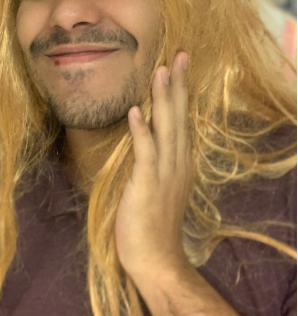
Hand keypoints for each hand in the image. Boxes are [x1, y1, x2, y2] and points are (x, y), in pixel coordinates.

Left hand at [116, 52, 191, 280]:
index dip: (179, 93)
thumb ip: (154, 163)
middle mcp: (176, 163)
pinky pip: (145, 153)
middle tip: (178, 55)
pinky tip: (136, 111)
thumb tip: (146, 140)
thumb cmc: (152, 226)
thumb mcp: (157, 188)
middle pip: (178, 117)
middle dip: (176, 85)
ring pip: (165, 129)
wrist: (157, 261)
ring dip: (162, 99)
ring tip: (161, 70)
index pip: (180, 121)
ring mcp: (164, 174)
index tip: (178, 67)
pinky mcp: (147, 185)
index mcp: (178, 163)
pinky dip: (141, 131)